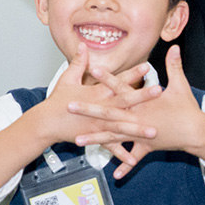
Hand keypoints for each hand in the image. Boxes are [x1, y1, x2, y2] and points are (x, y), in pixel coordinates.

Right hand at [29, 51, 158, 155]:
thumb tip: (82, 45)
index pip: (117, 80)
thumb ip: (78, 62)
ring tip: (154, 131)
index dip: (132, 73)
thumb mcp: (67, 78)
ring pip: (121, 126)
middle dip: (142, 97)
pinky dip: (121, 153)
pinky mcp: (94, 137)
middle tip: (159, 91)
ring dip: (137, 129)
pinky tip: (133, 159)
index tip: (147, 67)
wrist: (46, 122)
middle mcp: (100, 107)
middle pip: (124, 101)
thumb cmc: (57, 100)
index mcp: (96, 92)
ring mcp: (98, 124)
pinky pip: (110, 146)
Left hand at [68, 48, 204, 178]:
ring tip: (77, 141)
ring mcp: (140, 135)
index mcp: (143, 105)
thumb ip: (175, 66)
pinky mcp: (147, 147)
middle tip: (70, 106)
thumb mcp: (181, 86)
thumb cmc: (188, 110)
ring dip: (96, 139)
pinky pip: (134, 157)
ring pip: (114, 138)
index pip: (122, 88)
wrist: (197, 133)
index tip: (93, 70)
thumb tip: (175, 47)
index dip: (108, 78)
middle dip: (88, 110)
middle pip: (108, 115)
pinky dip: (126, 165)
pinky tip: (114, 175)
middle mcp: (137, 120)